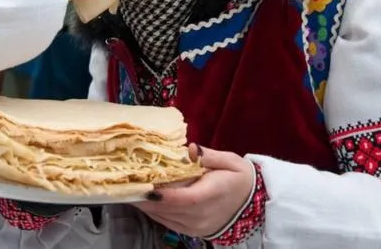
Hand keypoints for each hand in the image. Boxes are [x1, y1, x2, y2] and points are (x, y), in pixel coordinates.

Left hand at [133, 144, 254, 238]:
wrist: (255, 204)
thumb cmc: (240, 178)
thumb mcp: (230, 161)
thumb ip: (210, 156)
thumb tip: (192, 149)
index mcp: (211, 196)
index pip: (182, 198)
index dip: (160, 194)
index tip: (142, 185)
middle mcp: (201, 215)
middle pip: (167, 209)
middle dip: (144, 197)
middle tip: (126, 183)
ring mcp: (196, 226)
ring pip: (164, 217)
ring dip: (146, 205)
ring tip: (129, 189)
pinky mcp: (193, 232)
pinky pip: (168, 223)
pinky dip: (154, 212)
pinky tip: (144, 200)